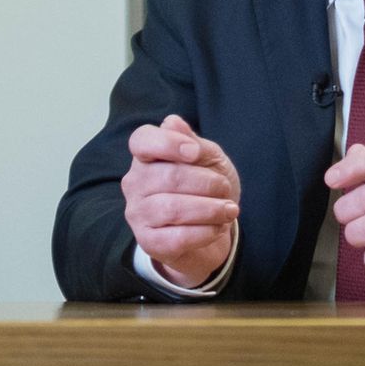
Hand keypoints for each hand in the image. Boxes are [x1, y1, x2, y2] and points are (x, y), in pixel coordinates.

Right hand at [122, 115, 240, 288]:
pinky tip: (218, 227)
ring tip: (229, 210)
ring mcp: (138, 214)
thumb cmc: (206, 189)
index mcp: (146, 157)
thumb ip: (193, 142)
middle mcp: (134, 183)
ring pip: (173, 209)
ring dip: (210, 209)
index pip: (142, 141)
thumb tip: (172, 122)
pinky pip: (178, 237)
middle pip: (169, 177)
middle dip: (207, 182)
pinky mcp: (149, 243)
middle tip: (225, 188)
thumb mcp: (209, 160)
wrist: (212, 230)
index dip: (169, 144)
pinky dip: (206, 232)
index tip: (196, 152)